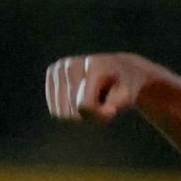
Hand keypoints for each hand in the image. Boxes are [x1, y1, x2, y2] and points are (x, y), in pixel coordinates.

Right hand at [44, 53, 162, 123]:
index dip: (98, 116)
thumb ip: (115, 105)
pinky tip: (79, 98)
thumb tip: (99, 110)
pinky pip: (54, 109)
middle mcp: (72, 63)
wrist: (117, 69)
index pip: (85, 106)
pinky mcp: (52, 72)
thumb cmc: (124, 87)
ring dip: (78, 116)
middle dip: (88, 116)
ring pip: (61, 113)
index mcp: (94, 66)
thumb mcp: (128, 99)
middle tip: (102, 105)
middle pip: (71, 112)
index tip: (112, 111)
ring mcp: (59, 67)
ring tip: (92, 101)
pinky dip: (68, 111)